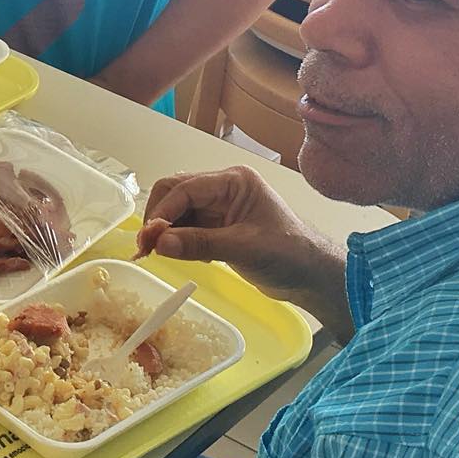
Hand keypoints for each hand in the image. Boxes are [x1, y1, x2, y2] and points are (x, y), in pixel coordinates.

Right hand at [136, 166, 342, 319]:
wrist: (313, 276)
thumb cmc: (288, 255)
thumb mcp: (244, 248)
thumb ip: (200, 244)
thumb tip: (159, 244)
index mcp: (233, 181)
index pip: (185, 188)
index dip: (162, 212)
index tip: (147, 240)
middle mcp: (223, 188)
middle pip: (175, 193)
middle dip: (158, 218)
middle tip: (145, 248)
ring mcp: (220, 207)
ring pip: (178, 210)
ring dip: (164, 230)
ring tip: (153, 254)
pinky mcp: (218, 226)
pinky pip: (187, 226)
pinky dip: (175, 239)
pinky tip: (173, 254)